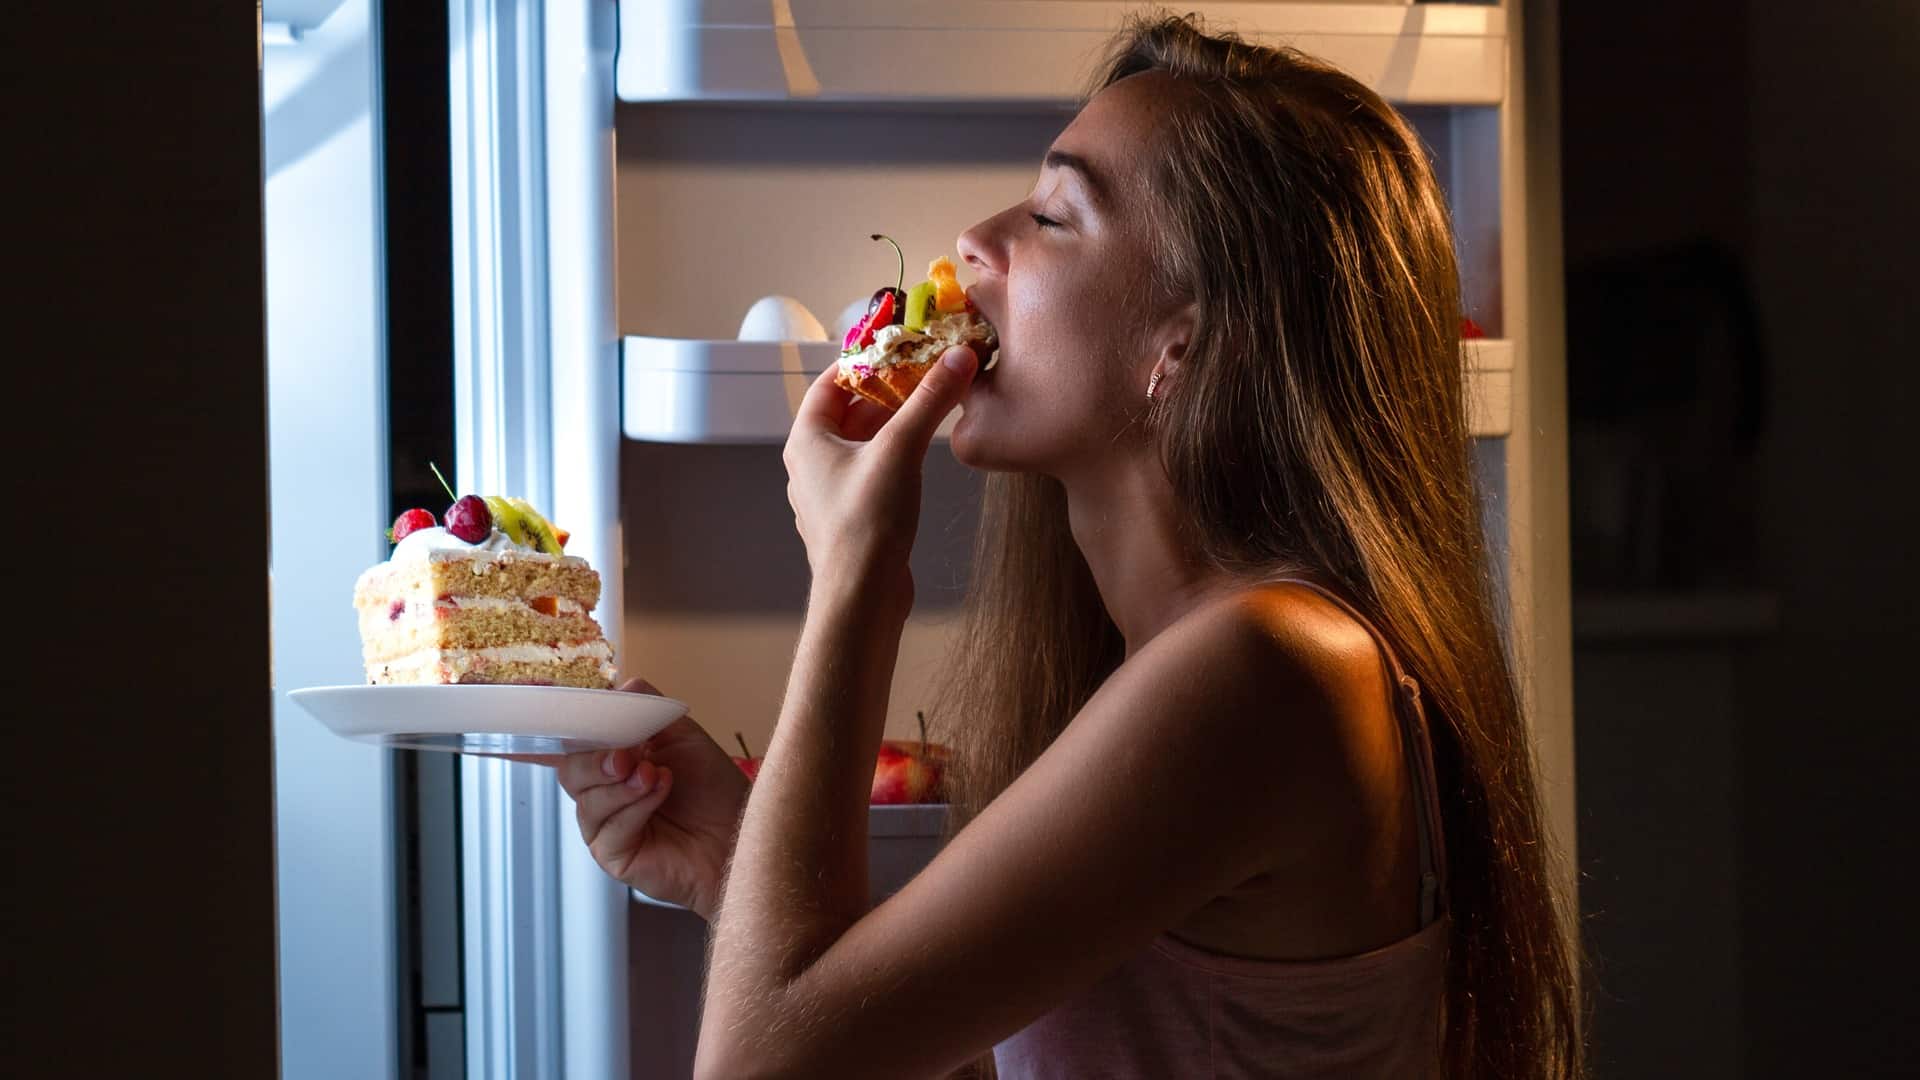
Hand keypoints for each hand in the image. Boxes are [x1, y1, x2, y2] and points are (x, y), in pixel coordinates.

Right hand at [526, 678, 749, 918]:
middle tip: (628, 756)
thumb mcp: (681, 736)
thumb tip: (622, 685)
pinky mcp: (614, 855)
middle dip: (597, 760)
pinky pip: (608, 829)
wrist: (738, 830)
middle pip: (571, 771)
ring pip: (587, 801)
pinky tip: (660, 793)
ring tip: (656, 776)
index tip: (589, 720)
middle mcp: (602, 793)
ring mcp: (605, 826)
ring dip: (622, 785)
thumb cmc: (712, 788)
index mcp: (611, 760)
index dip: (574, 730)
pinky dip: (634, 808)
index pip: (575, 743)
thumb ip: (648, 710)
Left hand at [783, 345, 978, 596]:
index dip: (864, 361)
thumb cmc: (865, 525)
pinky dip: (895, 454)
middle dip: (888, 392)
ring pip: (863, 443)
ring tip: (931, 406)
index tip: (899, 348)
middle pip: (849, 412)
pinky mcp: (853, 515)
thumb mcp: (901, 449)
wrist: (862, 597)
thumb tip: (958, 357)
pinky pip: (872, 471)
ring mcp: (831, 492)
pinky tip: (923, 453)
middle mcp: (812, 464)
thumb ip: (930, 400)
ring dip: (895, 424)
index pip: (829, 383)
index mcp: (807, 441)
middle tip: (926, 373)